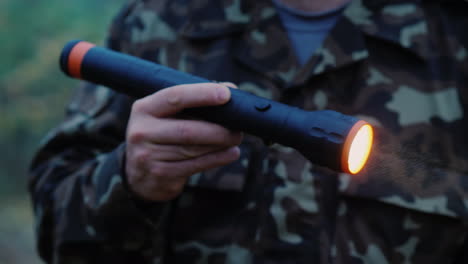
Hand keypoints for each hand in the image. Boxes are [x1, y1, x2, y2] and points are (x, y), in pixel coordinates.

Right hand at [125, 83, 242, 200]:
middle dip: (218, 130)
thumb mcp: (167, 114)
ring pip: (193, 149)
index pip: (174, 97)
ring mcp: (148, 155)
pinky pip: (195, 165)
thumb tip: (230, 88)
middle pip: (188, 130)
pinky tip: (230, 154)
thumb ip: (195, 100)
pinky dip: (217, 159)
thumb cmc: (161, 134)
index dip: (201, 94)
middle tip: (238, 129)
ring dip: (220, 145)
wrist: (139, 173)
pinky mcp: (160, 174)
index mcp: (144, 108)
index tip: (226, 94)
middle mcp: (142, 131)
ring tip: (235, 140)